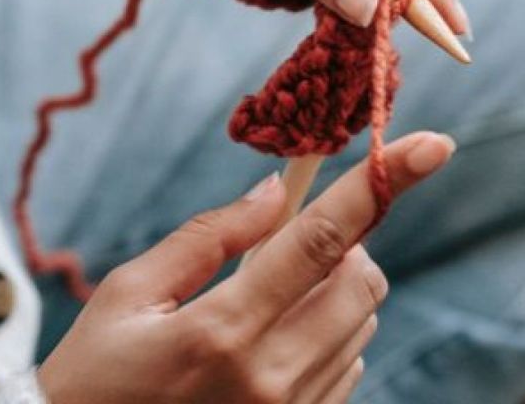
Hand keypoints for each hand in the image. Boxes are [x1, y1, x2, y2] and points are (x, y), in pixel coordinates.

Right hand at [37, 131, 455, 403]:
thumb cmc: (93, 377)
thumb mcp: (128, 296)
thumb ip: (209, 238)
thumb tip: (276, 190)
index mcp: (221, 331)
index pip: (321, 240)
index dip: (380, 184)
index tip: (432, 145)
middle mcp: (268, 380)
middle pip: (361, 283)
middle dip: (345, 248)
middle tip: (291, 248)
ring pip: (361, 325)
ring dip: (335, 294)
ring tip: (266, 305)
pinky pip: (348, 370)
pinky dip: (329, 339)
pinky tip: (271, 348)